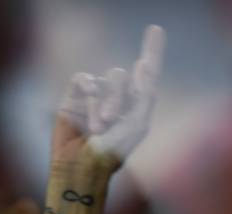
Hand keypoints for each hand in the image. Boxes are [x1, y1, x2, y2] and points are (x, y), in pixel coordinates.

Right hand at [52, 25, 165, 167]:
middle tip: (111, 121)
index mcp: (137, 106)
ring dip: (106, 103)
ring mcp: (97, 97)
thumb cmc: (113, 152)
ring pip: (107, 78)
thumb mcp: (137, 125)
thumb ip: (145, 96)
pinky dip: (88, 89)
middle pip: (124, 76)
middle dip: (120, 96)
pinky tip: (88, 104)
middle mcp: (118, 98)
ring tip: (99, 127)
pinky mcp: (75, 97)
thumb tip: (142, 65)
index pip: (147, 75)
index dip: (152, 51)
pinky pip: (84, 79)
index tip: (155, 29)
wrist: (82, 167)